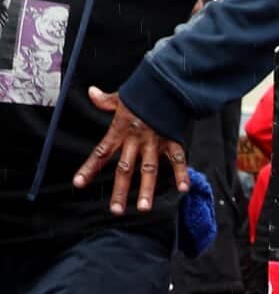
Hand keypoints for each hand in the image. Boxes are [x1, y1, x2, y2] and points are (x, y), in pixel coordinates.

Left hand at [74, 86, 189, 214]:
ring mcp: (154, 142)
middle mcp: (135, 140)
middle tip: (116, 211)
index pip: (101, 152)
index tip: (79, 184)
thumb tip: (92, 92)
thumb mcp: (122, 96)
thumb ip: (106, 100)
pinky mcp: (172, 139)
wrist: (166, 83)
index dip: (89, 168)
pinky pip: (177, 159)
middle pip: (125, 169)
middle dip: (120, 190)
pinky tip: (184, 189)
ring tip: (144, 208)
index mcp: (120, 130)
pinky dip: (182, 173)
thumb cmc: (143, 91)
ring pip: (149, 169)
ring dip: (147, 189)